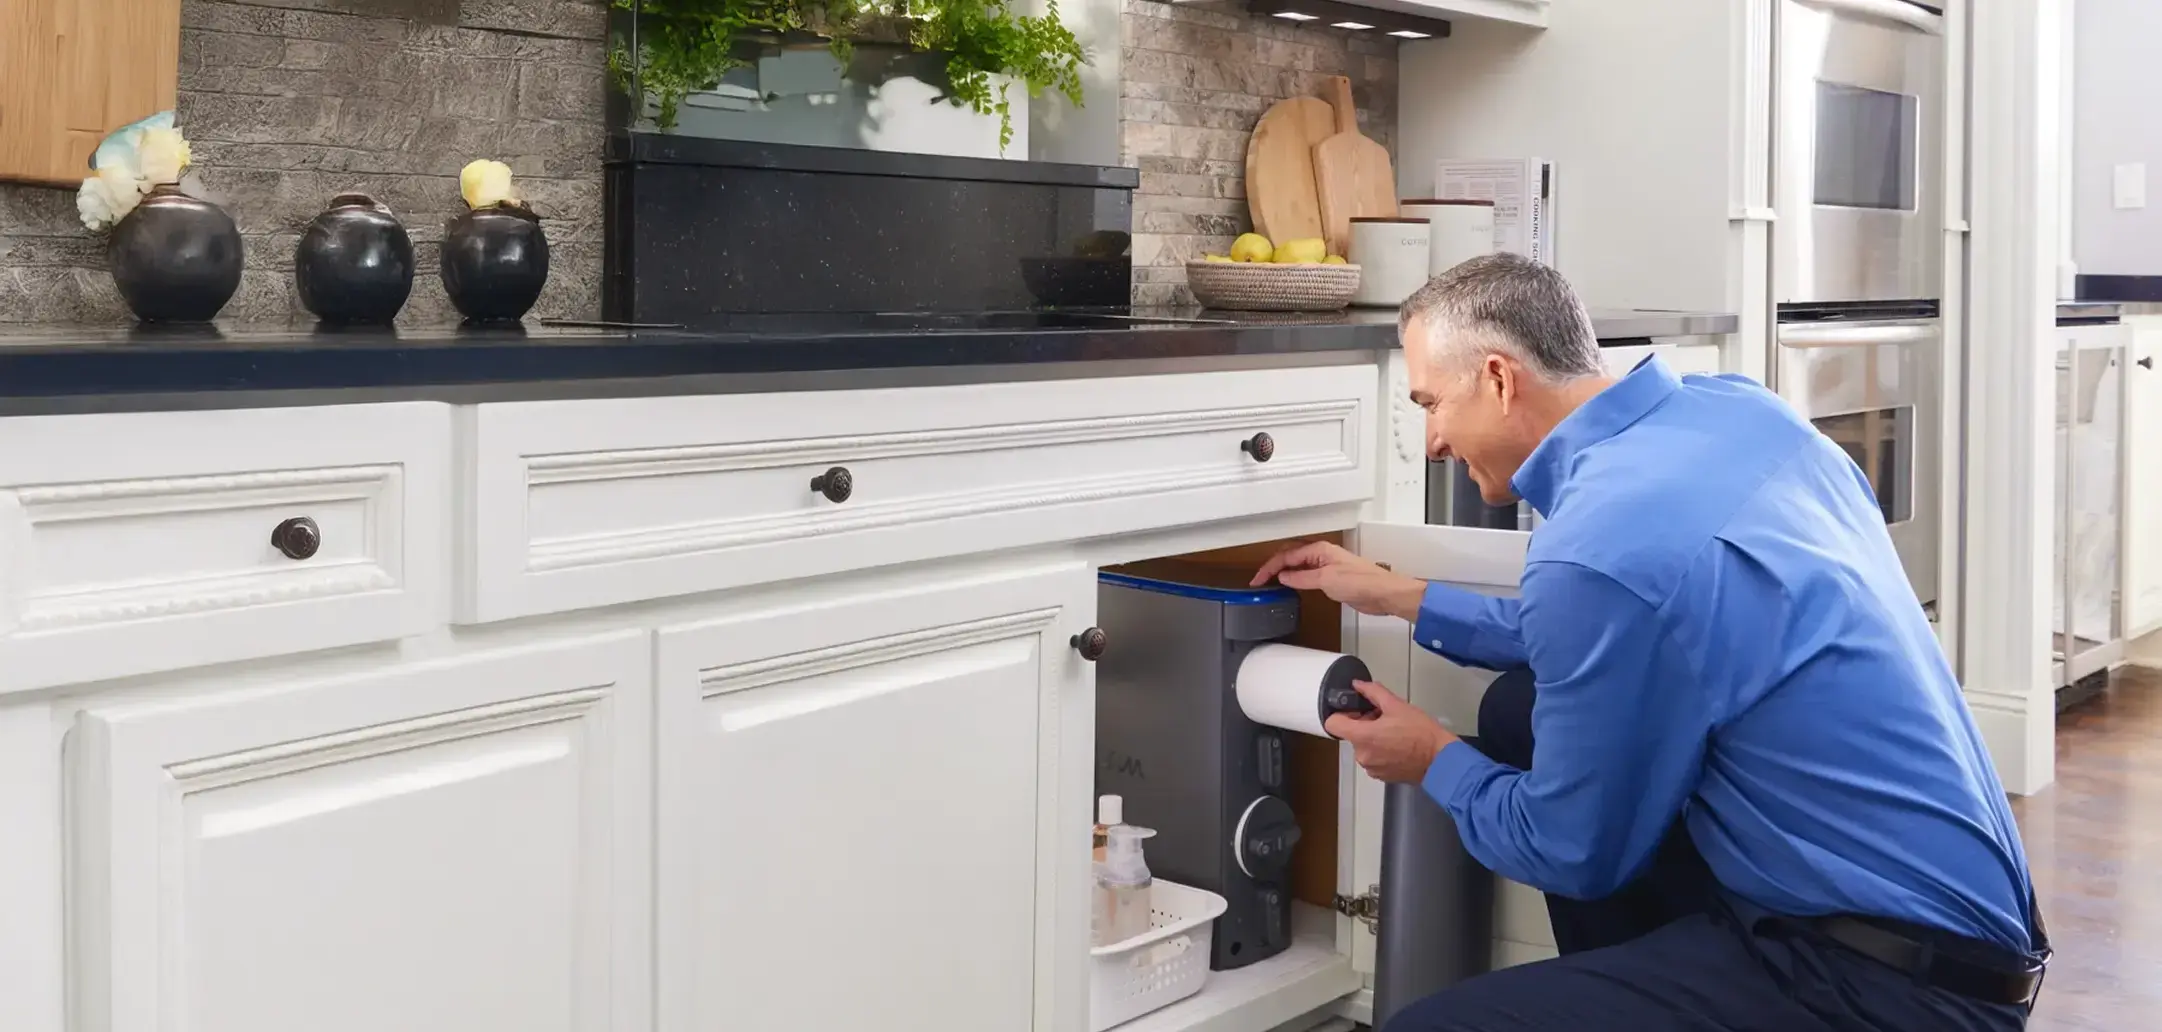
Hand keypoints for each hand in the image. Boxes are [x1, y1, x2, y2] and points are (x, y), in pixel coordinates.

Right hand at [1251, 540, 1426, 620]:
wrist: (1382, 593)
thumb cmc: (1362, 581)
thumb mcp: (1325, 580)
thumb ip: (1302, 578)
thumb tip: (1284, 576)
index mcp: (1319, 550)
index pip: (1287, 556)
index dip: (1270, 567)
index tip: (1258, 579)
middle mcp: (1322, 555)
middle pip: (1291, 556)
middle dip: (1274, 566)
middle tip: (1260, 579)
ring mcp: (1327, 566)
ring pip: (1299, 565)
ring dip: (1284, 572)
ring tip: (1270, 582)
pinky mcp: (1333, 579)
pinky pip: (1308, 575)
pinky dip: (1296, 579)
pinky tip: (1292, 586)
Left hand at [1325, 680, 1459, 783]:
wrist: (1440, 760)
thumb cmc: (1422, 734)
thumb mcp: (1397, 705)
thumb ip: (1373, 692)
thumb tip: (1359, 685)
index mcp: (1362, 737)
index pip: (1332, 724)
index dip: (1342, 714)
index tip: (1356, 710)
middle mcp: (1362, 755)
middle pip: (1351, 734)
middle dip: (1364, 724)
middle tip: (1385, 718)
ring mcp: (1371, 767)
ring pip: (1363, 747)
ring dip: (1373, 738)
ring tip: (1395, 732)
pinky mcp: (1381, 776)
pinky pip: (1373, 759)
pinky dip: (1381, 751)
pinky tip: (1398, 745)